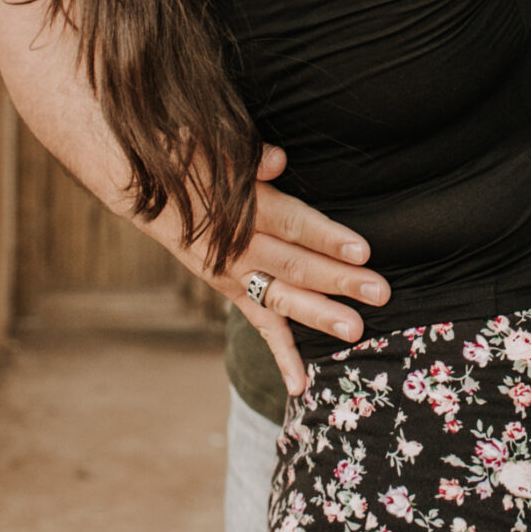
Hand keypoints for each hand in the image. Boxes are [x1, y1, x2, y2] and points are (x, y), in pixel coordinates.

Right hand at [212, 155, 390, 398]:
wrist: (149, 190)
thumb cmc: (196, 158)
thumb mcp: (215, 146)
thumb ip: (250, 157)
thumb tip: (278, 160)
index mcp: (243, 209)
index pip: (292, 225)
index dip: (327, 237)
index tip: (363, 251)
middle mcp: (238, 248)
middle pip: (296, 266)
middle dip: (339, 281)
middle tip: (381, 293)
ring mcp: (234, 275)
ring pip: (282, 299)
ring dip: (319, 316)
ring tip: (356, 332)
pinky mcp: (231, 291)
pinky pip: (260, 325)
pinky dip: (281, 354)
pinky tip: (301, 385)